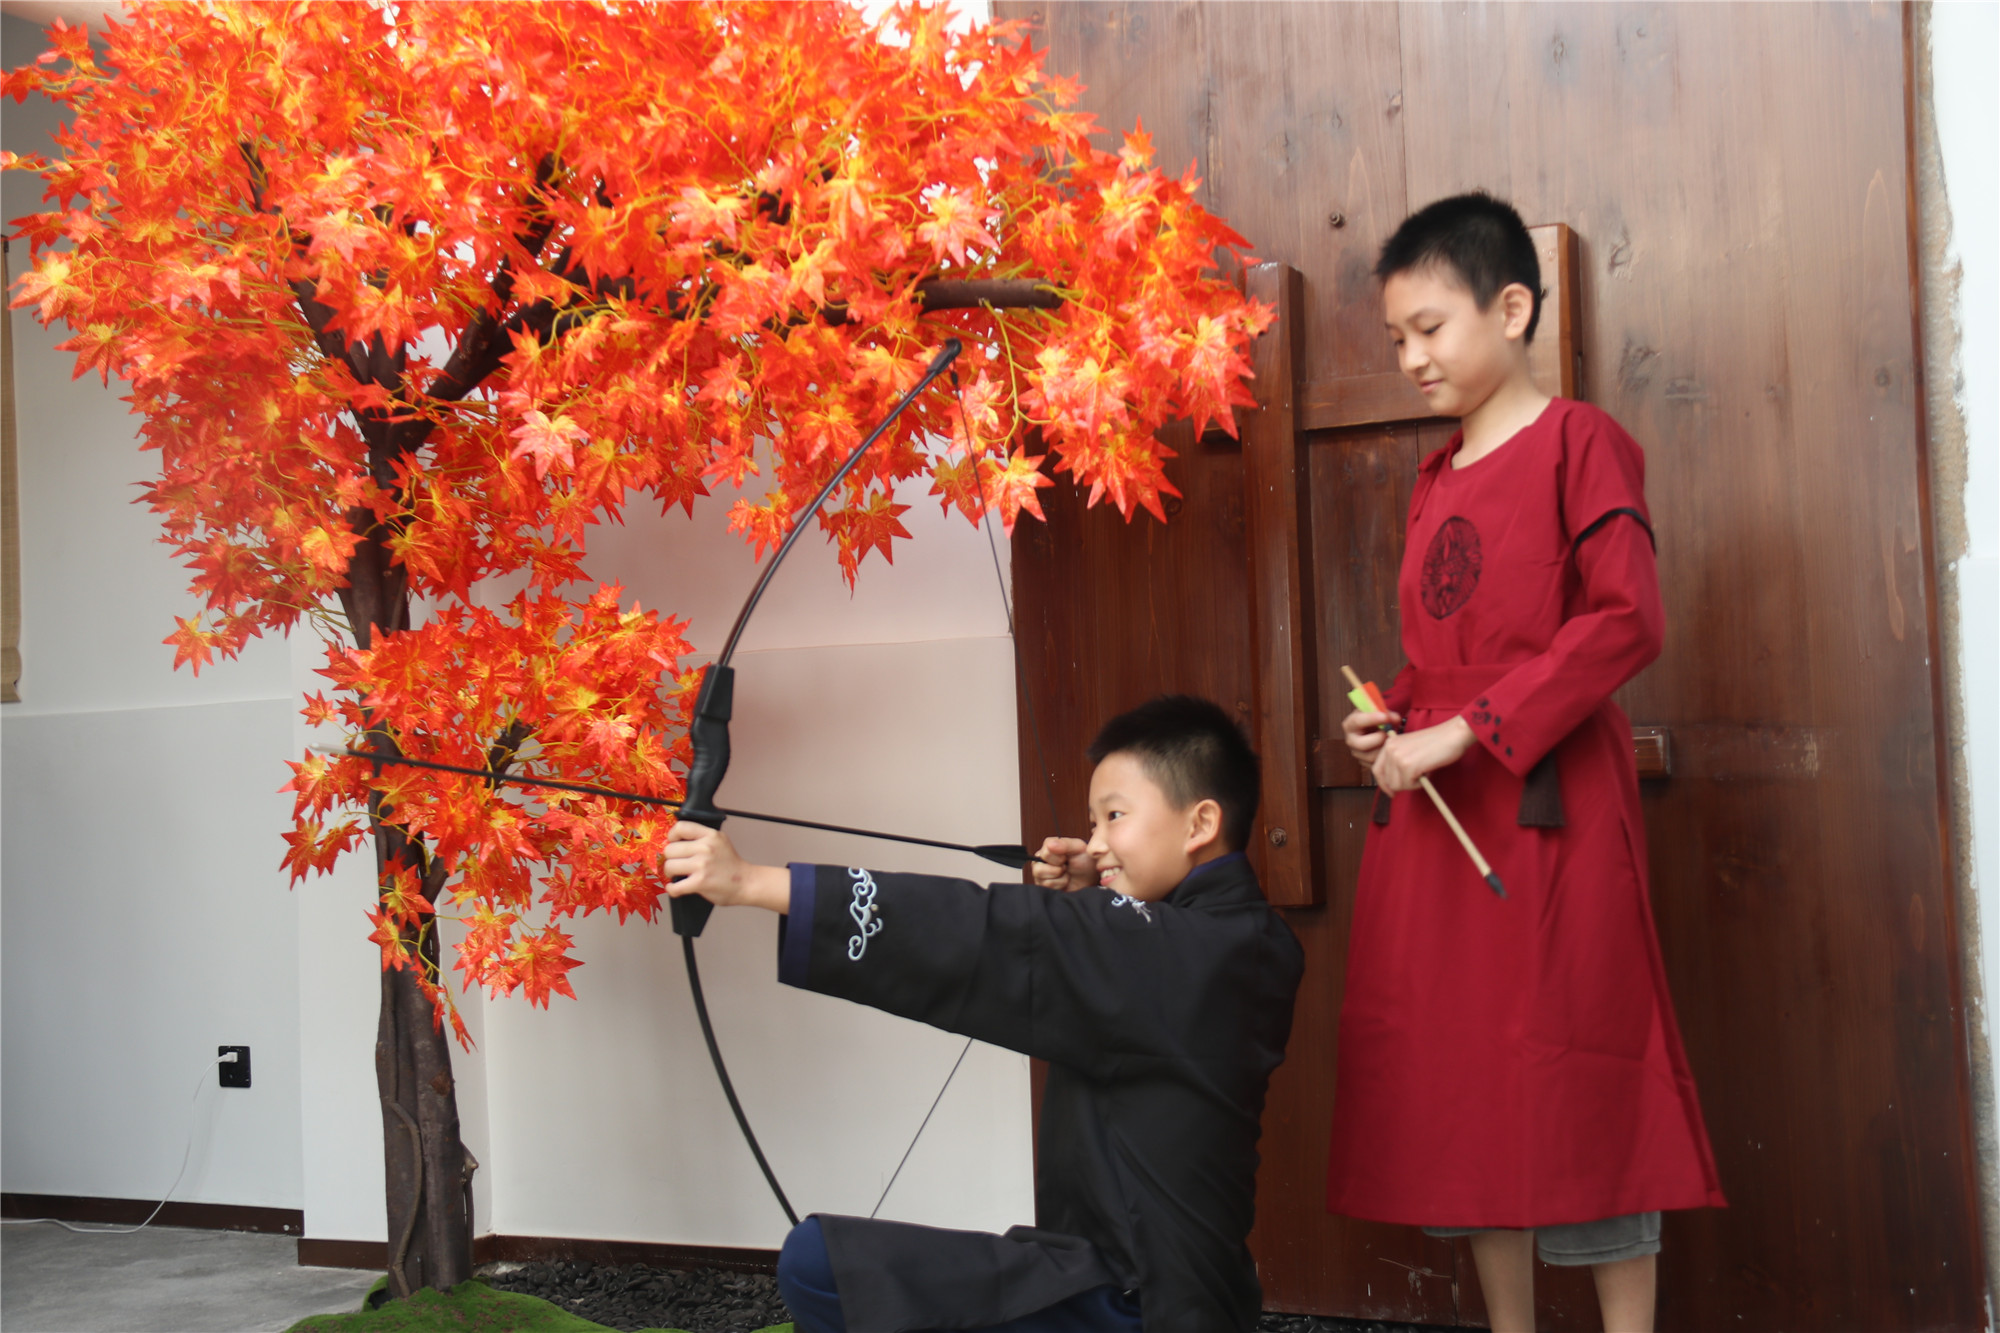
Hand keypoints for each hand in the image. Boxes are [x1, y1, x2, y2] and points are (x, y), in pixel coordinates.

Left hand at [662, 822, 789, 911]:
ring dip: (671, 874)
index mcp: (711, 835)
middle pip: (670, 849)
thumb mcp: (720, 841)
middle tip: (677, 863)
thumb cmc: (731, 865)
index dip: (672, 836)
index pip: (680, 827)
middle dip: (671, 858)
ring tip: (679, 875)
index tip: (673, 843)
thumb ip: (701, 837)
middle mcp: (706, 848)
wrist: (746, 883)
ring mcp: (702, 865)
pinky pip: (674, 886)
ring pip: (669, 866)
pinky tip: (676, 888)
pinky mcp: (700, 882)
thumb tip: (674, 841)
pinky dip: (672, 889)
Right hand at [1031, 835, 1095, 890]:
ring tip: (1066, 873)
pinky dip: (1059, 885)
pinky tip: (1064, 881)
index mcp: (1048, 847)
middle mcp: (1041, 859)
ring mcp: (1041, 873)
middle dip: (1058, 869)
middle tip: (1066, 866)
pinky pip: (1046, 887)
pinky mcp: (1044, 885)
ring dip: (1059, 878)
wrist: (1091, 877)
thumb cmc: (1085, 860)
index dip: (1057, 858)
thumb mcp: (1079, 848)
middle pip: (1038, 868)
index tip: (1066, 858)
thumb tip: (1049, 845)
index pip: (1044, 853)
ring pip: (1041, 879)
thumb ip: (1064, 844)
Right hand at [1342, 707, 1402, 764]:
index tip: (1385, 716)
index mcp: (1350, 725)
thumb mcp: (1379, 713)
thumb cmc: (1376, 720)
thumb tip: (1396, 719)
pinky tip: (1392, 749)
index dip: (1372, 718)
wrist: (1376, 731)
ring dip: (1384, 749)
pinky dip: (1387, 758)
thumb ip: (1387, 714)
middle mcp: (1351, 740)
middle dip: (1379, 738)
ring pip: (1371, 756)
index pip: (1357, 721)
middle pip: (1362, 744)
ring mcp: (1358, 753)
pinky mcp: (1366, 763)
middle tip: (1389, 733)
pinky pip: (1377, 764)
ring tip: (1393, 741)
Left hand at [1372, 716, 1477, 793]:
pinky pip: (1408, 785)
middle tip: (1417, 779)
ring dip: (1412, 784)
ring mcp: (1397, 757)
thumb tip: (1391, 785)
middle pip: (1387, 781)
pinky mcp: (1407, 765)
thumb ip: (1398, 762)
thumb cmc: (1437, 743)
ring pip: (1397, 785)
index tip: (1392, 792)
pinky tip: (1427, 771)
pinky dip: (1419, 784)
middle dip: (1402, 784)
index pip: (1377, 770)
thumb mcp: (1410, 749)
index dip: (1384, 784)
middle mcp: (1389, 748)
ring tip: (1424, 771)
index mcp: (1389, 743)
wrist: (1453, 734)